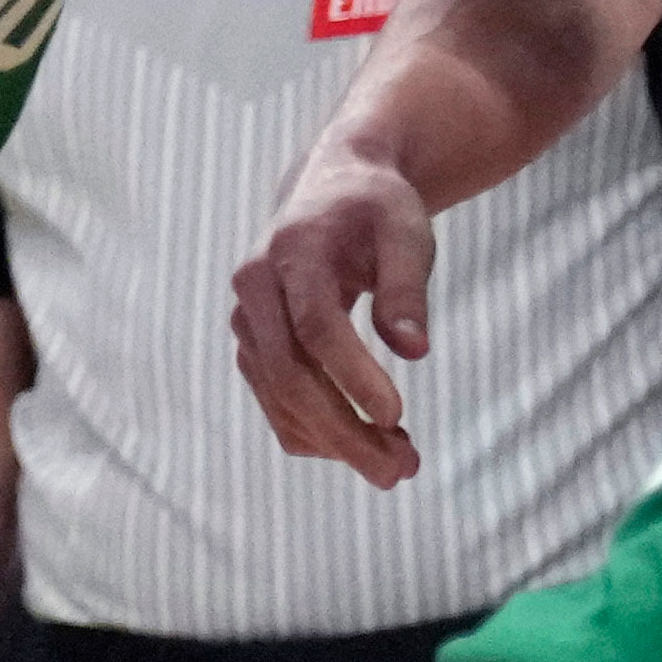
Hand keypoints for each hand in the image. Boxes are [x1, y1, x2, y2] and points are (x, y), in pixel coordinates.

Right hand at [228, 130, 440, 484]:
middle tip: (402, 472)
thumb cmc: (378, 211)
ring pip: (280, 398)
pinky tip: (371, 445)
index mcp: (291, 254)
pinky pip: (277, 402)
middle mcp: (254, 290)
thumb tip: (414, 352)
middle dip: (344, 430)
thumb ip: (408, 288)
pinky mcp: (254, 346)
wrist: (332, 190)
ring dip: (335, 441)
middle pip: (291, 375)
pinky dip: (318, 432)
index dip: (353, 376)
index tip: (396, 417)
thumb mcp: (407, 233)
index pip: (316, 327)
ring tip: (400, 465)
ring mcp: (247, 322)